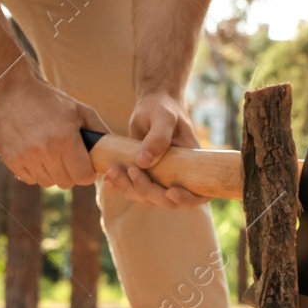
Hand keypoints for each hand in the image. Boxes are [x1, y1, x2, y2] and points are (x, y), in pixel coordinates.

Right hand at [0, 75, 103, 188]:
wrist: (11, 90)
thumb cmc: (50, 100)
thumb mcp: (80, 110)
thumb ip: (100, 131)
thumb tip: (114, 151)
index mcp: (65, 139)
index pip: (83, 176)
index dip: (87, 172)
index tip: (85, 165)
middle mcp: (45, 151)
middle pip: (66, 183)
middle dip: (71, 173)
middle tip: (69, 159)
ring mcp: (26, 158)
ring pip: (48, 182)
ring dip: (53, 172)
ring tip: (51, 154)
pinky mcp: (12, 161)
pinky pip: (31, 179)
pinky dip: (36, 171)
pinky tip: (36, 154)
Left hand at [102, 92, 209, 208]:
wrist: (151, 107)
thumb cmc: (163, 109)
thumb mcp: (163, 118)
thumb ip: (158, 138)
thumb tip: (144, 162)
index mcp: (193, 166)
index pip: (198, 195)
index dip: (186, 200)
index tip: (170, 192)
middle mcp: (179, 178)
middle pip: (167, 201)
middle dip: (147, 190)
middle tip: (132, 169)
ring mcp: (161, 180)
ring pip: (147, 198)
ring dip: (129, 188)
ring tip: (113, 170)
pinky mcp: (145, 178)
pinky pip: (134, 191)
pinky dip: (121, 186)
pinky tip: (109, 178)